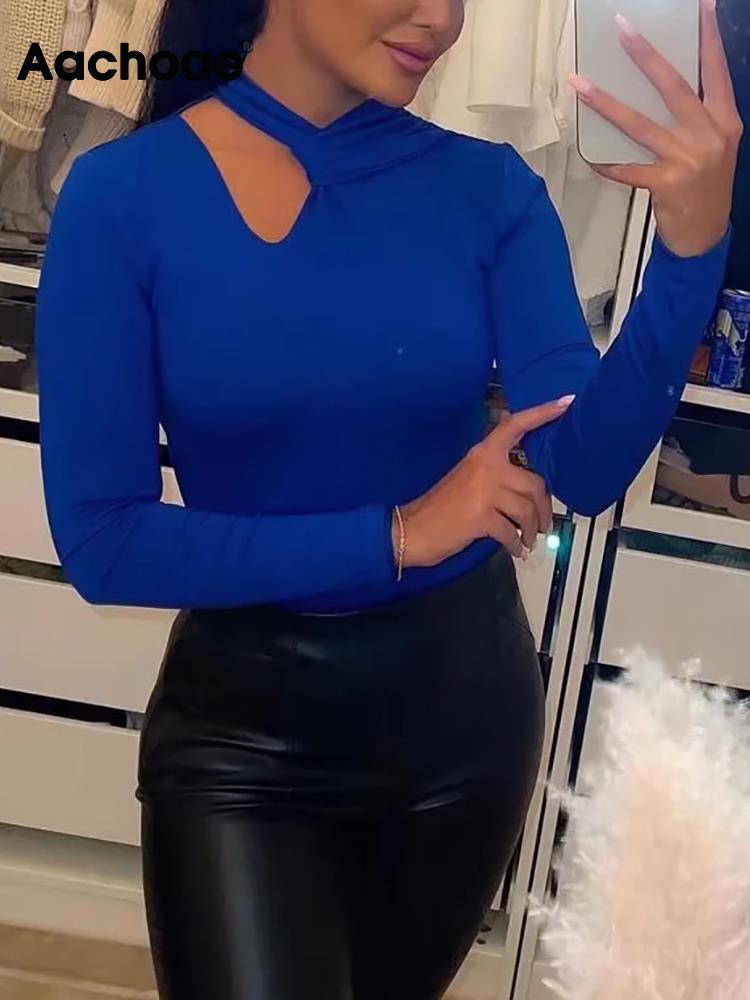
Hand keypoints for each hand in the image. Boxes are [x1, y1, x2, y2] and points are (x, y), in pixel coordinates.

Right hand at [394, 396, 572, 567]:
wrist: (412, 529)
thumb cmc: (441, 507)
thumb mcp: (469, 478)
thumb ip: (495, 471)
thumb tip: (528, 480)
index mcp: (482, 453)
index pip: (515, 425)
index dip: (542, 413)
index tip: (566, 402)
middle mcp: (485, 466)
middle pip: (535, 483)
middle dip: (544, 509)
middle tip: (544, 524)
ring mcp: (483, 491)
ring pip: (526, 510)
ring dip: (532, 530)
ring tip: (528, 540)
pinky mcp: (481, 517)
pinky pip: (512, 531)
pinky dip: (516, 544)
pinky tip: (515, 549)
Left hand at [570, 0, 742, 256]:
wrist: (706, 234)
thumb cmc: (705, 185)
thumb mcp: (714, 145)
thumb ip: (698, 117)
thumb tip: (662, 83)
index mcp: (725, 120)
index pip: (716, 70)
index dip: (708, 37)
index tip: (699, 6)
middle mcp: (710, 135)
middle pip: (674, 86)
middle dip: (646, 56)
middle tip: (622, 30)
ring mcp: (688, 160)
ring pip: (641, 124)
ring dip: (607, 103)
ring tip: (581, 83)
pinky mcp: (666, 184)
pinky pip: (628, 169)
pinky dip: (607, 163)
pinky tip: (589, 155)